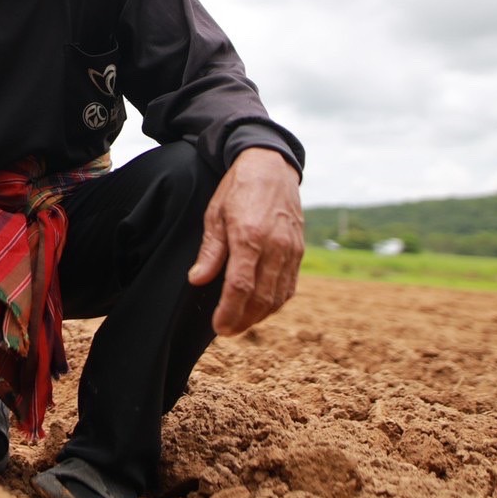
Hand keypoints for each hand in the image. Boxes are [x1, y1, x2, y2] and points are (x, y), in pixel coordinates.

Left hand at [187, 147, 303, 335]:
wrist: (270, 167)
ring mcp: (291, 250)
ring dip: (259, 316)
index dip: (229, 311)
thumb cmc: (237, 189)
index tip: (218, 326)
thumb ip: (210, 251)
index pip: (240, 286)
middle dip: (243, 320)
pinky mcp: (299, 252)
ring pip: (278, 296)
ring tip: (240, 324)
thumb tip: (197, 281)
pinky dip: (275, 302)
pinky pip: (290, 287)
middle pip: (261, 297)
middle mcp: (275, 246)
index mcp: (249, 235)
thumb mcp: (214, 214)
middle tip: (226, 331)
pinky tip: (260, 308)